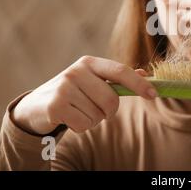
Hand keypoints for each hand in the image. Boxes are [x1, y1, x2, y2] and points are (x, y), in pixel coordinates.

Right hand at [12, 56, 156, 134]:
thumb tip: (146, 74)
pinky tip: (70, 118)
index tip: (153, 95)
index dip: (139, 83)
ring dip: (93, 119)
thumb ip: (117, 78)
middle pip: (111, 99)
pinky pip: (84, 124)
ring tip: (79, 111)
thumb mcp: (93, 80)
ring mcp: (64, 87)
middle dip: (109, 111)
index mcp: (90, 62)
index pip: (120, 71)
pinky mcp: (56, 105)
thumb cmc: (73, 92)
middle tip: (98, 110)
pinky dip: (81, 127)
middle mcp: (77, 71)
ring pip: (98, 115)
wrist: (36, 104)